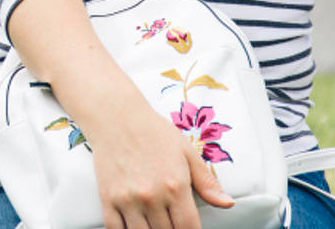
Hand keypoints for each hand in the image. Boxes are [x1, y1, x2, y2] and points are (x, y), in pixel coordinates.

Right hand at [83, 100, 232, 228]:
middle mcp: (151, 196)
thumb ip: (207, 182)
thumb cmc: (153, 132)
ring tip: (156, 224)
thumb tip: (227, 204)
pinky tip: (135, 227)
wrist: (116, 116)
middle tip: (172, 222)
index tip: (188, 228)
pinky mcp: (107, 198)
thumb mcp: (187, 153)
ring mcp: (127, 199)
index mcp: (175, 186)